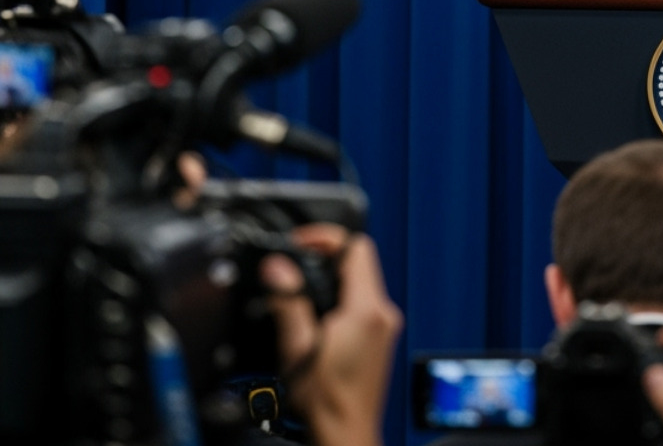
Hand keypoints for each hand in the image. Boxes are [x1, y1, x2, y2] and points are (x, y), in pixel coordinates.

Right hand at [262, 226, 400, 445]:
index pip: (356, 247)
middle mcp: (383, 314)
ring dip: (332, 279)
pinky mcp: (381, 337)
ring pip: (361, 282)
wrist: (345, 431)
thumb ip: (288, 301)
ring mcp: (385, 326)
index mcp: (366, 310)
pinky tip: (318, 316)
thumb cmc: (326, 400)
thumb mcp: (297, 346)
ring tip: (301, 292)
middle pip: (359, 262)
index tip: (301, 242)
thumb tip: (277, 267)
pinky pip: (363, 302)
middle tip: (296, 266)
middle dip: (325, 258)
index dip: (325, 237)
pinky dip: (340, 298)